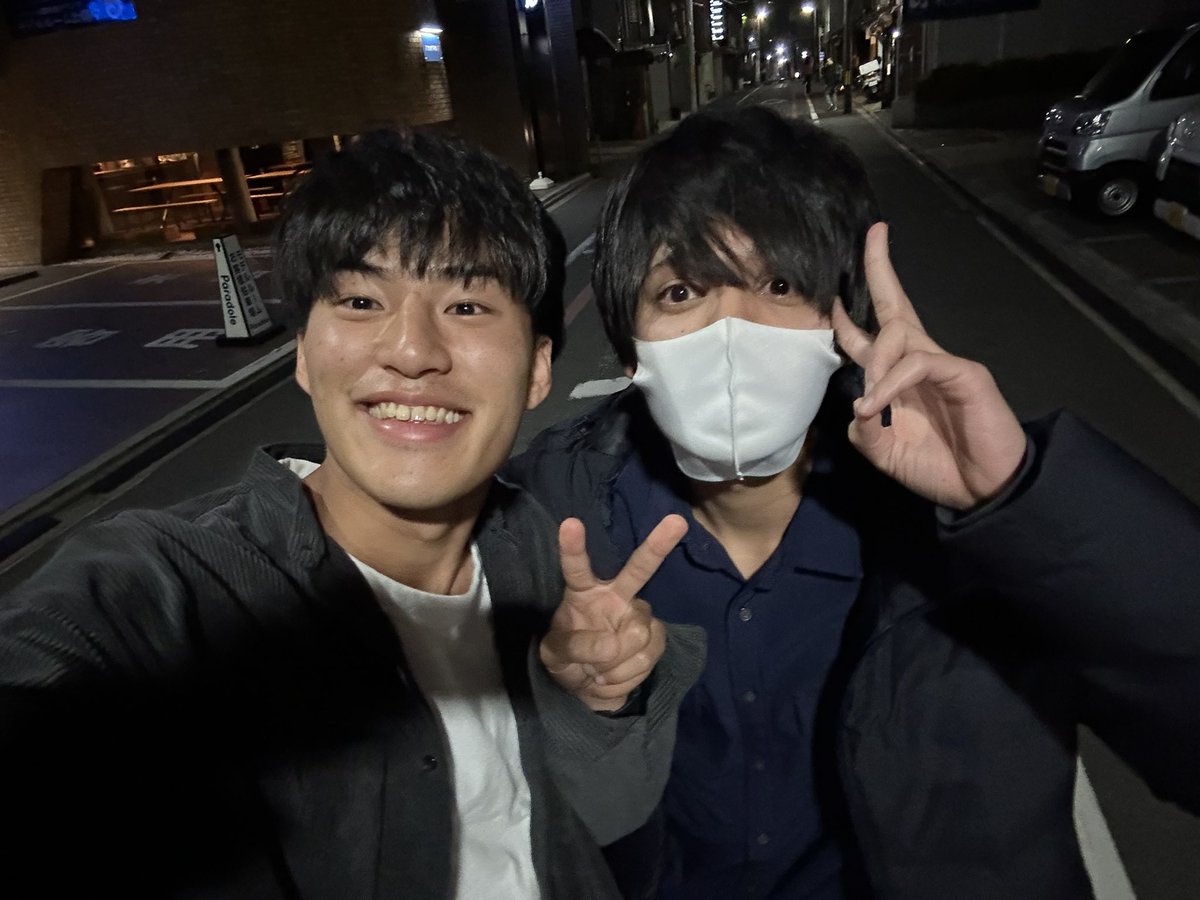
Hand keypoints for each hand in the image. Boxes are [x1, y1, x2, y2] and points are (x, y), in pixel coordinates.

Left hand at [540, 514, 686, 711]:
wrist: (588, 687)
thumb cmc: (567, 660)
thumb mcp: (555, 655)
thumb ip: (575, 646)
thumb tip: (611, 645)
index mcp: (583, 591)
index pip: (577, 567)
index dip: (573, 547)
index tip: (569, 523)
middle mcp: (616, 595)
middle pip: (639, 568)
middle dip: (658, 545)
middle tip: (677, 522)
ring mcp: (638, 615)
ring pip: (637, 634)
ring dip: (614, 663)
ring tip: (598, 670)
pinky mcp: (656, 637)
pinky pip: (647, 656)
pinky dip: (627, 674)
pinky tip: (614, 674)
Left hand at [830, 222, 1026, 510]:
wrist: (985, 490)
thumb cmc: (939, 468)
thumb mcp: (884, 453)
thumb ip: (864, 428)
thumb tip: (855, 407)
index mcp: (901, 377)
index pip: (875, 334)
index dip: (850, 316)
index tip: (833, 293)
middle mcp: (921, 361)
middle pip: (896, 306)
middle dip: (881, 268)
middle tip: (874, 233)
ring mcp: (944, 363)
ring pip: (899, 334)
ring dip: (874, 364)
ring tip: (867, 404)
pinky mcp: (964, 373)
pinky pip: (917, 363)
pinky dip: (890, 383)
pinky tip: (876, 405)